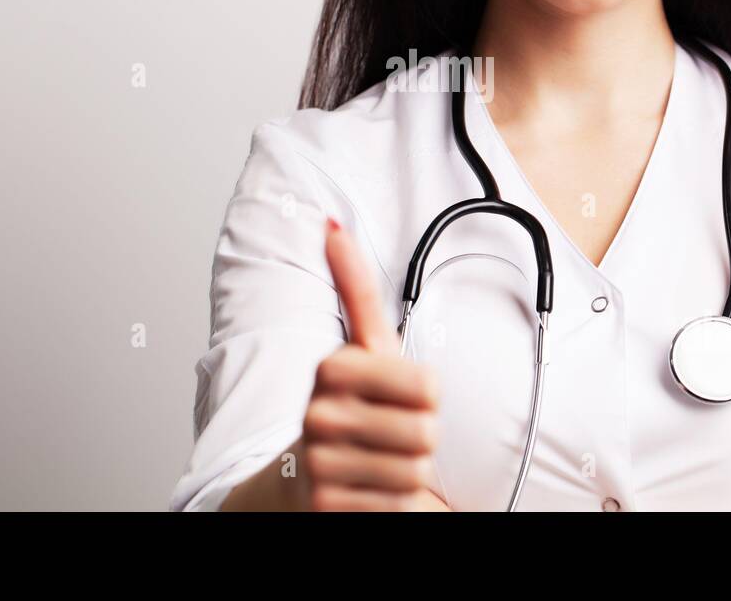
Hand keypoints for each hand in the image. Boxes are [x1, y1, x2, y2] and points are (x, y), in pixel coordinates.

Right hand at [296, 217, 449, 510]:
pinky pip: (401, 506)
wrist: (300, 480)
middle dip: (419, 437)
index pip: (429, 386)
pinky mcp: (327, 507)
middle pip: (426, 431)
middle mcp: (318, 415)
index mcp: (331, 368)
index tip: (395, 394)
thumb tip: (332, 223)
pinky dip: (396, 504)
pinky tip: (370, 491)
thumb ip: (352, 285)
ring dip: (408, 473)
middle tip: (388, 433)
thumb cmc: (347, 405)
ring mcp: (320, 465)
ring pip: (416, 471)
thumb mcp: (362, 344)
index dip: (425, 396)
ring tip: (378, 462)